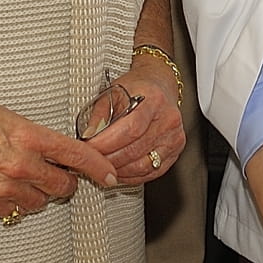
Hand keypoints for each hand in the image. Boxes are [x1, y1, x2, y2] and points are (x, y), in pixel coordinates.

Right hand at [0, 98, 119, 223]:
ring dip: (40, 193)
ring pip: (42, 202)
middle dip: (64, 181)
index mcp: (27, 137)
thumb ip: (35, 134)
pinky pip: (17, 211)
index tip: (110, 175)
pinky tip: (4, 187)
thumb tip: (58, 148)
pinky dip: (17, 203)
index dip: (99, 168)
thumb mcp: (5, 114)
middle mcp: (20, 165)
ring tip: (22, 177)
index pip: (77, 156)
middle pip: (64, 186)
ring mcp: (5, 189)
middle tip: (53, 172)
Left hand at [83, 60, 185, 185]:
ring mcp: (174, 138)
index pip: (131, 128)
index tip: (89, 147)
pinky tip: (117, 171)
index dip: (107, 142)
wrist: (160, 86)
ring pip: (142, 166)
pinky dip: (131, 176)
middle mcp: (169, 120)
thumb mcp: (114, 92)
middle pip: (135, 150)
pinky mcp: (174, 153)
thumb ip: (100, 114)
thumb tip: (87, 137)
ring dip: (118, 170)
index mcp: (154, 100)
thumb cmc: (137, 88)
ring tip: (101, 166)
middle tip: (89, 160)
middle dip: (108, 159)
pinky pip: (151, 172)